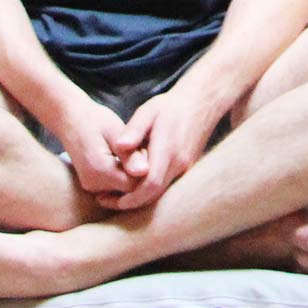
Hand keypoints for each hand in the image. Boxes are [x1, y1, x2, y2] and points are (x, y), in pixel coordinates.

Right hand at [41, 98, 134, 197]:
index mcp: (99, 170)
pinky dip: (123, 174)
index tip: (144, 148)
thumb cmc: (95, 120)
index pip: (134, 184)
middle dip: (138, 172)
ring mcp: (90, 186)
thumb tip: (144, 172)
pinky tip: (122, 158)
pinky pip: (115, 186)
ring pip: (124, 189)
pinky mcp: (92, 186)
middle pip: (129, 190)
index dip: (145, 169)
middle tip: (138, 147)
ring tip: (129, 151)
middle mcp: (92, 184)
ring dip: (131, 173)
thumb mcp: (115, 131)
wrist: (69, 119)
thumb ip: (129, 153)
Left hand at [101, 85, 226, 211]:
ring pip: (162, 194)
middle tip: (107, 201)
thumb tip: (119, 146)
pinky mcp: (187, 170)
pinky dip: (150, 191)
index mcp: (168, 150)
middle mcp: (180, 164)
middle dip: (131, 202)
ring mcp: (186, 169)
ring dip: (140, 198)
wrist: (200, 104)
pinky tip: (134, 187)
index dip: (132, 197)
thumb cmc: (170, 107)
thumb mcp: (148, 111)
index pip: (151, 183)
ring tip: (116, 197)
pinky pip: (167, 187)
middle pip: (155, 194)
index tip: (113, 200)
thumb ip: (134, 129)